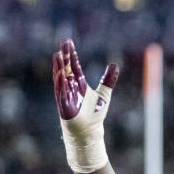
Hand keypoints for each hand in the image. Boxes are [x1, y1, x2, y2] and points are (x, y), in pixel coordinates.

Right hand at [52, 38, 118, 172]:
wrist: (90, 131)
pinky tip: (60, 73)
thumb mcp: (104, 94)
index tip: (68, 42)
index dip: (72, 55)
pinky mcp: (64, 105)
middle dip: (65, 56)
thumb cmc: (94, 114)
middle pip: (66, 68)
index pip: (74, 66)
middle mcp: (70, 87)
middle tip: (63, 42)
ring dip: (59, 67)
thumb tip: (115, 65)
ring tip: (58, 55)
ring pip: (61, 78)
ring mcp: (66, 95)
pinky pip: (61, 92)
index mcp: (79, 84)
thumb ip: (108, 80)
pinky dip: (60, 83)